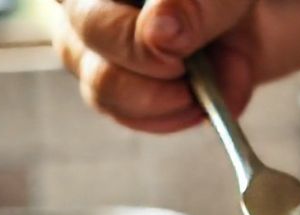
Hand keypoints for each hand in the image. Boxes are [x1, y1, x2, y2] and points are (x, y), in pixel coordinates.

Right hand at [50, 0, 299, 133]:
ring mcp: (119, 29)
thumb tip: (160, 32)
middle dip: (151, 69)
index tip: (179, 48)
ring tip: (219, 78)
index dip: (128, 33)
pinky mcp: (146, 73)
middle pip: (80, 43)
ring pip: (96, 83)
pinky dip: (167, 117)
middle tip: (206, 66)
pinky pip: (126, 110)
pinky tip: (208, 100)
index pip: (87, 5)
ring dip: (162, 99)